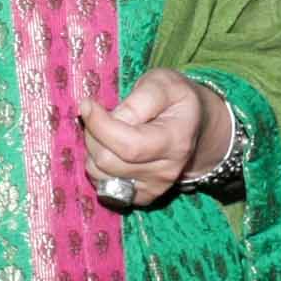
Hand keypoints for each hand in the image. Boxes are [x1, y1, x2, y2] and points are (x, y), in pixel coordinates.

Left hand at [77, 68, 228, 210]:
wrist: (193, 125)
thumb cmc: (175, 99)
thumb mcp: (164, 83)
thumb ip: (139, 99)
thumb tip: (110, 118)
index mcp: (176, 141)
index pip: (129, 145)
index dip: (100, 125)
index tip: (87, 104)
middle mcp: (166, 171)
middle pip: (109, 161)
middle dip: (93, 133)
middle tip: (97, 113)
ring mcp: (154, 188)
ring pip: (100, 174)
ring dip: (93, 148)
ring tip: (105, 129)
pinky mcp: (141, 198)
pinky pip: (103, 185)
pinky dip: (97, 165)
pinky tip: (110, 147)